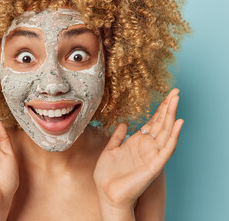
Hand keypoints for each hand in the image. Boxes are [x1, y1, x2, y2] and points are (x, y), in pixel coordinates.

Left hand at [94, 88, 182, 210]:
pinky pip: (167, 149)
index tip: (166, 95)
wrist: (107, 193)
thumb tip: (124, 123)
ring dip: (172, 116)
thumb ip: (118, 137)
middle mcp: (147, 147)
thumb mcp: (110, 150)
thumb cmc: (108, 174)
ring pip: (166, 132)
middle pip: (161, 123)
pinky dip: (174, 136)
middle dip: (168, 107)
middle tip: (176, 91)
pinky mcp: (155, 165)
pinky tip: (178, 123)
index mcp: (137, 142)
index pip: (152, 122)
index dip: (159, 109)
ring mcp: (152, 155)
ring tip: (176, 100)